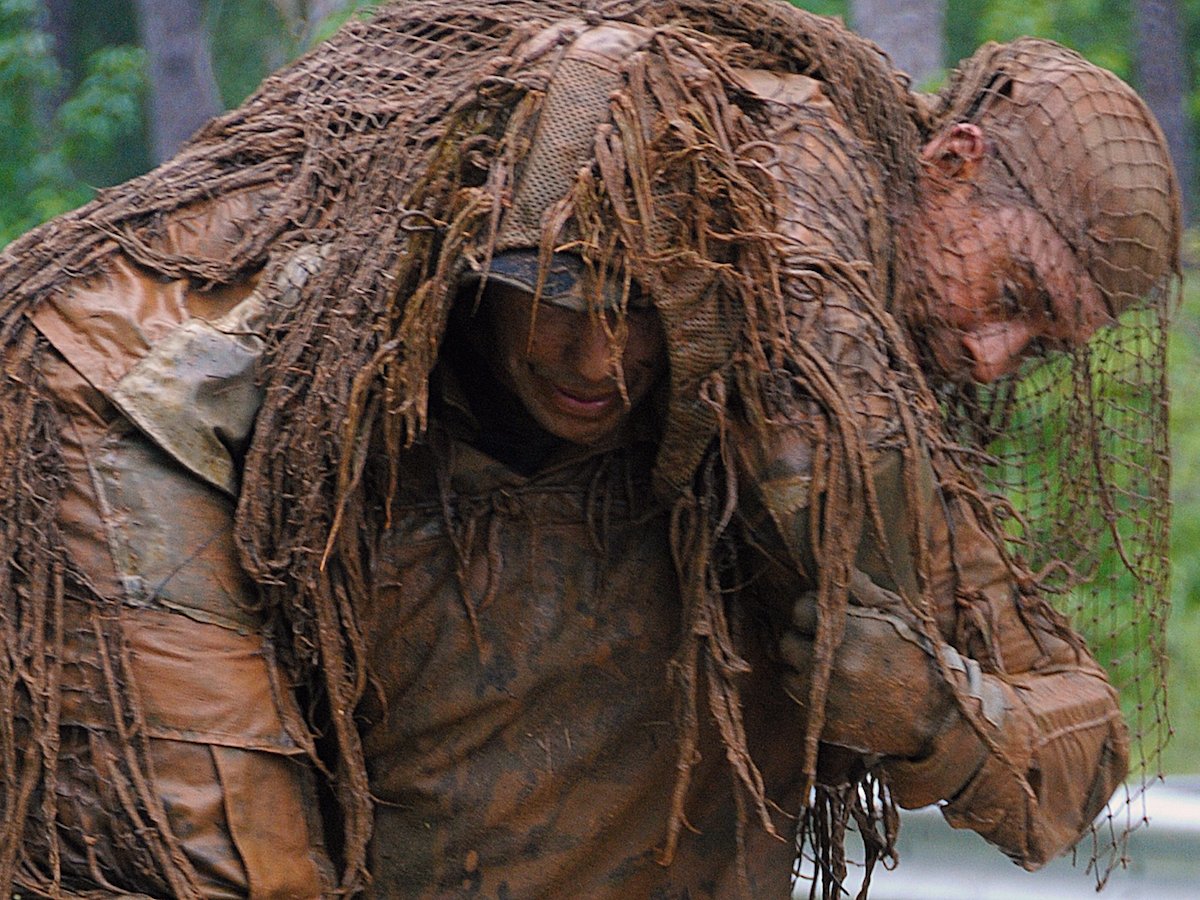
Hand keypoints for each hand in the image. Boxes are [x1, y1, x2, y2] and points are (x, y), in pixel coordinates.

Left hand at [779, 571, 1000, 763]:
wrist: (937, 715)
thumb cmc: (918, 657)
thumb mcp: (898, 615)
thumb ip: (862, 589)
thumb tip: (834, 569)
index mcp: (852, 632)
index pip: (801, 609)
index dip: (813, 610)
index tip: (826, 617)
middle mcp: (834, 665)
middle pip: (788, 642)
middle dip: (805, 640)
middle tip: (830, 645)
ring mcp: (827, 697)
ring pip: (789, 674)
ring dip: (804, 669)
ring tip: (832, 669)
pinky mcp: (825, 723)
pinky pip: (801, 701)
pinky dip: (813, 695)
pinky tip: (837, 691)